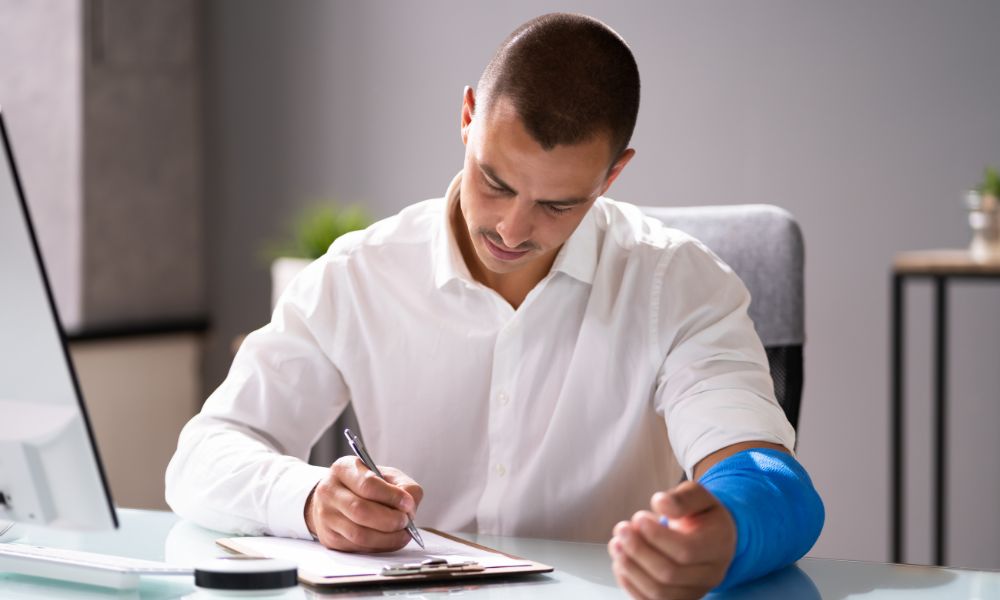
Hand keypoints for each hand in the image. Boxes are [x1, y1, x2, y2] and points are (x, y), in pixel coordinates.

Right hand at [305, 456, 422, 551]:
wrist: (334, 498)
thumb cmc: (364, 484)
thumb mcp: (384, 475)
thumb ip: (403, 486)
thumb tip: (409, 507)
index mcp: (343, 469)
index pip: (367, 484)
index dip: (391, 496)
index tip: (408, 504)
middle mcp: (329, 492)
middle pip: (361, 511)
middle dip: (389, 520)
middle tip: (406, 521)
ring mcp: (326, 517)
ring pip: (359, 534)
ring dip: (387, 538)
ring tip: (402, 533)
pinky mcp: (330, 538)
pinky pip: (357, 547)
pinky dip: (379, 546)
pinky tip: (389, 540)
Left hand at [608, 481, 735, 599]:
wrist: (713, 537)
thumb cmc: (703, 516)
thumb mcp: (698, 496)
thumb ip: (681, 498)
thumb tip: (660, 503)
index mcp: (717, 546)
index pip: (686, 551)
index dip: (656, 537)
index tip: (638, 518)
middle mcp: (709, 574)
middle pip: (669, 574)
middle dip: (638, 551)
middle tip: (622, 530)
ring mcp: (694, 591)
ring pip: (659, 592)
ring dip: (631, 569)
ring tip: (616, 545)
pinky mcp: (678, 599)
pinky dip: (631, 585)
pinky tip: (620, 564)